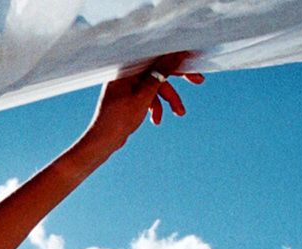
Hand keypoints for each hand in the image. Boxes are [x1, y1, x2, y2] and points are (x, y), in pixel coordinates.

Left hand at [83, 52, 202, 153]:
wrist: (102, 141)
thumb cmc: (118, 119)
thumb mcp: (144, 96)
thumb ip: (161, 73)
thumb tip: (176, 54)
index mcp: (127, 68)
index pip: (157, 57)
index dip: (177, 58)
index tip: (194, 59)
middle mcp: (126, 73)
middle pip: (158, 70)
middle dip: (178, 79)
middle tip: (199, 80)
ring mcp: (127, 85)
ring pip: (155, 86)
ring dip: (168, 100)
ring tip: (179, 114)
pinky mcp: (129, 96)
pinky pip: (147, 95)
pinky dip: (155, 106)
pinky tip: (157, 120)